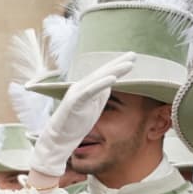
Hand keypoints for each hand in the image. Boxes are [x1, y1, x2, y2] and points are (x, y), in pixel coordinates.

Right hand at [27, 51, 135, 187]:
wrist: (58, 139)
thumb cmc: (75, 124)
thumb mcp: (92, 107)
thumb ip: (100, 94)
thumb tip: (110, 84)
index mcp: (86, 89)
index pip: (103, 74)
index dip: (117, 66)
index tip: (131, 58)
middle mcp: (80, 88)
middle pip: (102, 72)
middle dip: (118, 63)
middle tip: (134, 54)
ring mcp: (77, 94)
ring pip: (97, 79)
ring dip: (113, 70)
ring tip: (129, 64)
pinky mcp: (75, 102)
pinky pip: (90, 91)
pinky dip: (101, 84)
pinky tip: (113, 78)